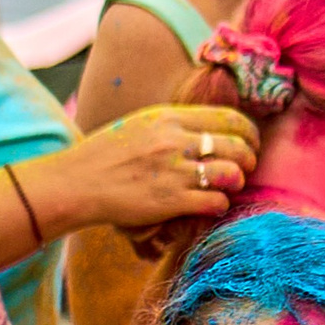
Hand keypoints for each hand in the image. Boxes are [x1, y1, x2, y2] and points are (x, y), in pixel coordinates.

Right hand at [37, 104, 257, 233]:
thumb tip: (214, 128)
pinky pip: (217, 201)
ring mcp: (174, 171)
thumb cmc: (106, 155)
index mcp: (169, 119)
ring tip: (226, 187)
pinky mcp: (170, 200)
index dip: (249, 133)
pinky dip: (219, 205)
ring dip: (235, 183)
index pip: (230, 119)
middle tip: (243, 169)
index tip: (250, 144)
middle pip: (239, 147)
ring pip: (233, 174)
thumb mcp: (141, 125)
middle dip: (248, 160)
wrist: (74, 183)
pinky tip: (210, 205)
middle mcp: (175, 142)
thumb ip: (177, 125)